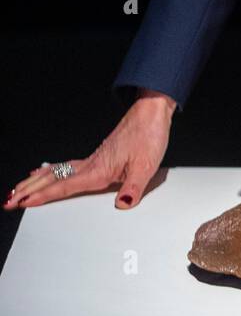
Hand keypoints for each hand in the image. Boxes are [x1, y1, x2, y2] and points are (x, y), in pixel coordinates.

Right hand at [3, 89, 176, 211]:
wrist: (152, 112)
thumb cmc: (149, 135)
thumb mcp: (146, 165)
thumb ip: (133, 187)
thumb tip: (122, 204)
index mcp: (99, 169)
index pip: (65, 186)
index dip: (43, 196)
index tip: (23, 203)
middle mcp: (92, 163)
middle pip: (53, 178)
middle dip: (29, 190)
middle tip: (9, 200)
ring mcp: (94, 158)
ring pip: (57, 171)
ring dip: (36, 181)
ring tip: (18, 189)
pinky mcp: (99, 155)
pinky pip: (67, 166)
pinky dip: (51, 171)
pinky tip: (46, 171)